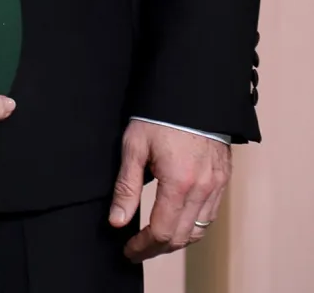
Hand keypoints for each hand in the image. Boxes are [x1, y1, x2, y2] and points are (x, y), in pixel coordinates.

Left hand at [109, 120, 230, 261]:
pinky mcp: (223, 177)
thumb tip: (117, 221)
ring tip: (154, 238)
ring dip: (176, 239)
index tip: (127, 250)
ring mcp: (217, 185)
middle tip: (137, 249)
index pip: (161, 232)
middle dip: (157, 248)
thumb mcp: (135, 146)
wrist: (192, 90)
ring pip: (198, 230)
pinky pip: (210, 214)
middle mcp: (203, 189)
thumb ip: (126, 187)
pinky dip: (193, 225)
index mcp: (179, 183)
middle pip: (180, 237)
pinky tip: (177, 220)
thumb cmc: (159, 114)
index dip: (142, 247)